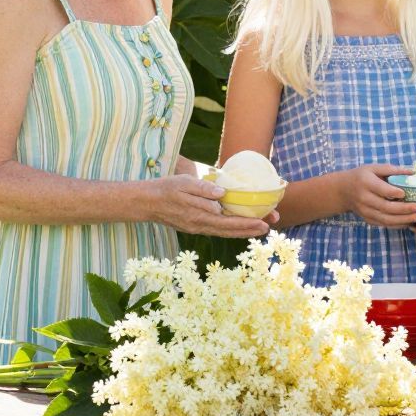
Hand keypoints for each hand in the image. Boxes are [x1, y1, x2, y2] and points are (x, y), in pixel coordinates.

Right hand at [147, 175, 275, 237]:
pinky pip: (217, 230)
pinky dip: (231, 230)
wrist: (146, 202)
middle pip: (230, 231)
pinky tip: (239, 228)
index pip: (228, 223)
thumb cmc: (166, 189)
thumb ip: (203, 190)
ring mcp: (197, 228)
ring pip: (224, 233)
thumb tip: (222, 194)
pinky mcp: (194, 227)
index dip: (247, 224)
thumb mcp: (184, 183)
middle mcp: (200, 226)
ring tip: (260, 229)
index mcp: (199, 216)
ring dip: (243, 231)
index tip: (263, 222)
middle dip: (250, 229)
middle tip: (269, 227)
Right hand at [341, 164, 415, 226]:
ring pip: (385, 219)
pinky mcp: (367, 219)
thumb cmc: (362, 176)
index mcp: (366, 183)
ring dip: (402, 220)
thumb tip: (413, 172)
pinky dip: (396, 224)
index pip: (381, 189)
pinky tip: (408, 222)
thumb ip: (392, 170)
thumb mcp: (374, 168)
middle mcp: (364, 199)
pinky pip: (383, 224)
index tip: (405, 193)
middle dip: (402, 209)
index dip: (393, 192)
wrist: (343, 191)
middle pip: (385, 207)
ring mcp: (365, 211)